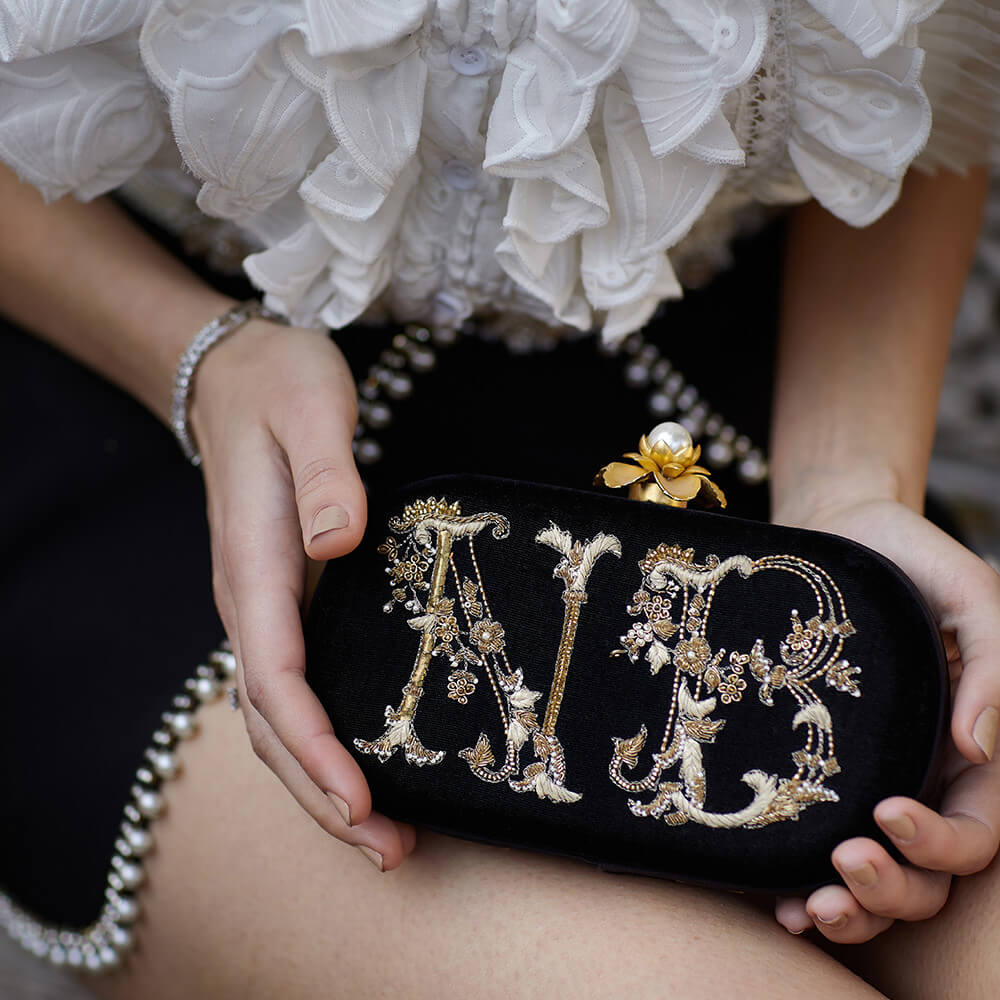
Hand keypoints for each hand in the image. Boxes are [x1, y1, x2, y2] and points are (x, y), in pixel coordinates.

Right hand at [190, 319, 414, 870]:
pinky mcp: (286, 604)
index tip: (360, 798)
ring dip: (322, 782)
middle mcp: (252, 601)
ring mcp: (265, 606)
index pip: (275, 677)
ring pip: (278, 717)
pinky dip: (323, 741)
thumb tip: (339, 541)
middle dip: (322, 793)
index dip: (314, 745)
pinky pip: (295, 691)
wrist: (237, 376)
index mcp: (254, 565)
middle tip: (389, 849)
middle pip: (271, 722)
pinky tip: (363, 764)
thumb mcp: (311, 408)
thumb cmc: (279, 386)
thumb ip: (326, 472)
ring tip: (383, 836)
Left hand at [771, 495, 999, 941]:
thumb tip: (983, 746)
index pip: (976, 831)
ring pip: (874, 880)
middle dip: (891, 889)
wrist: (835, 532)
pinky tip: (780, 900)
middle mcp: (918, 780)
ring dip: (851, 909)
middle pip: (925, 876)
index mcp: (966, 752)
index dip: (942, 842)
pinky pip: (810, 845)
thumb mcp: (971, 596)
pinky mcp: (810, 772)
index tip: (888, 812)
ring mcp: (862, 782)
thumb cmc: (910, 562)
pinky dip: (800, 885)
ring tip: (811, 908)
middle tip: (844, 863)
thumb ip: (992, 664)